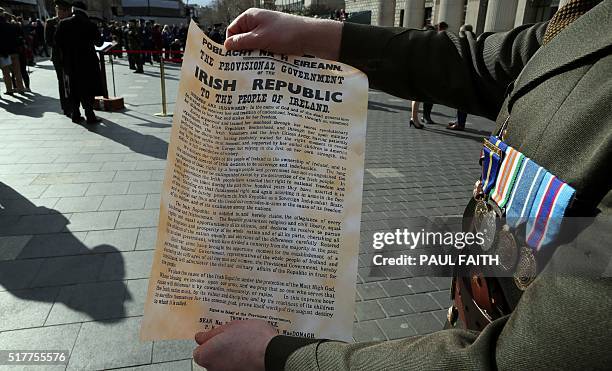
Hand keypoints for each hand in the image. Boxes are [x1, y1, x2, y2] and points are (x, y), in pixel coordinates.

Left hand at [193, 320, 276, 370]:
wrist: (272, 353)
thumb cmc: (252, 338)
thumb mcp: (230, 326)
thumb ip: (212, 333)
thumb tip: (201, 336)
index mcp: (206, 355)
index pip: (200, 350)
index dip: (210, 341)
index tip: (219, 336)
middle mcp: (212, 369)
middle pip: (211, 358)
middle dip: (220, 349)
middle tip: (234, 338)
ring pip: (223, 363)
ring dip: (229, 356)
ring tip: (244, 345)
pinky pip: (233, 367)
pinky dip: (238, 363)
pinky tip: (248, 354)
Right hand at [224, 8, 342, 60]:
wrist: (310, 37)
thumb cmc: (285, 34)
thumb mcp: (260, 39)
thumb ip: (242, 42)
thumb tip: (226, 45)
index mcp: (250, 17)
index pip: (232, 31)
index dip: (231, 44)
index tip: (233, 59)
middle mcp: (257, 23)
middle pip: (241, 39)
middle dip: (242, 52)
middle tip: (242, 66)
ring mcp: (266, 31)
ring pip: (252, 46)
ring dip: (253, 56)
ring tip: (254, 67)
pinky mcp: (274, 40)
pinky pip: (262, 49)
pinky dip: (262, 56)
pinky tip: (264, 65)